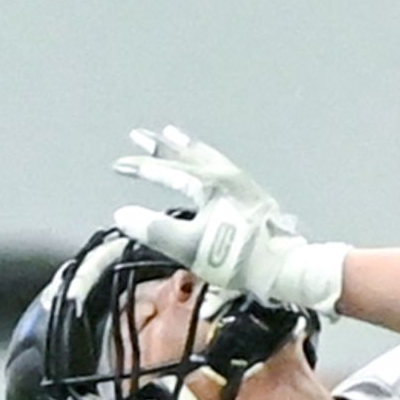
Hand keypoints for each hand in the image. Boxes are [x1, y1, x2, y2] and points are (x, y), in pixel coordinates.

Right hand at [109, 126, 345, 313]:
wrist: (281, 264)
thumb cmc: (235, 256)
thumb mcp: (190, 246)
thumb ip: (155, 229)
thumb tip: (123, 214)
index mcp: (206, 185)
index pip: (166, 171)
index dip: (140, 168)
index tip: (118, 165)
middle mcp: (222, 175)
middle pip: (185, 155)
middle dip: (160, 146)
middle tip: (139, 135)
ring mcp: (238, 182)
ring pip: (205, 155)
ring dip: (185, 145)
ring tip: (172, 134)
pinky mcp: (249, 192)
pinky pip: (219, 162)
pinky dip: (205, 155)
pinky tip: (207, 161)